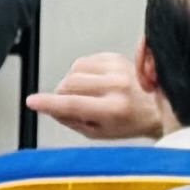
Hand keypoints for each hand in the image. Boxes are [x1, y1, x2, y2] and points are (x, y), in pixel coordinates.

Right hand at [29, 47, 171, 142]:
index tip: (32, 102)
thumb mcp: (97, 132)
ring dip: (71, 82)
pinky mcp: (115, 57)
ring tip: (86, 94)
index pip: (73, 104)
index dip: (48, 103)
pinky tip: (94, 83)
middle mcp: (117, 86)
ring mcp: (118, 69)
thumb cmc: (129, 123)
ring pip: (74, 69)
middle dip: (61, 95)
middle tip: (69, 105)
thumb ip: (71, 119)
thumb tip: (48, 107)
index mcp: (114, 109)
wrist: (156, 107)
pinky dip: (82, 72)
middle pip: (69, 83)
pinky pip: (84, 61)